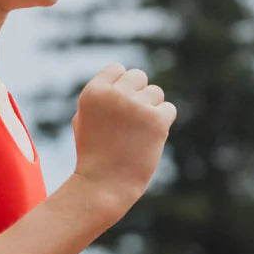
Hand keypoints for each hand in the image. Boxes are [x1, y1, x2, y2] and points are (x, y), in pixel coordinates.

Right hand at [72, 63, 175, 212]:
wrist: (103, 184)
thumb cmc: (92, 153)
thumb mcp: (84, 119)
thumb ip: (102, 95)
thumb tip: (123, 75)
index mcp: (93, 92)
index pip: (117, 69)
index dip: (120, 86)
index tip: (116, 107)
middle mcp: (114, 95)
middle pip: (138, 76)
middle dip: (137, 95)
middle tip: (129, 121)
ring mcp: (137, 106)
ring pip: (156, 92)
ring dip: (150, 109)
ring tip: (136, 133)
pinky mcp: (157, 121)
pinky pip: (169, 109)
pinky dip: (162, 123)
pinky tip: (148, 139)